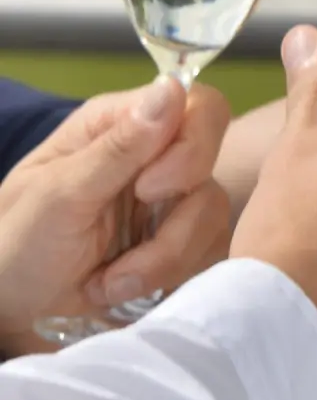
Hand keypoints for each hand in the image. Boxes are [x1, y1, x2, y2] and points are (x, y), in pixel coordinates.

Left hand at [0, 80, 231, 354]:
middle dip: (176, 224)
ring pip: (212, 220)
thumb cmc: (17, 242)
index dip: (193, 145)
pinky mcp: (182, 248)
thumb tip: (173, 88)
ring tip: (107, 285)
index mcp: (122, 125)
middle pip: (213, 167)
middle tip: (127, 258)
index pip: (200, 106)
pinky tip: (120, 291)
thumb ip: (118, 147)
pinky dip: (164, 281)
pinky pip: (208, 256)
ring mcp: (172, 205)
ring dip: (160, 263)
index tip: (149, 190)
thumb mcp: (59, 195)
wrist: (11, 311)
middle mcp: (156, 157)